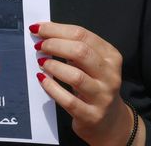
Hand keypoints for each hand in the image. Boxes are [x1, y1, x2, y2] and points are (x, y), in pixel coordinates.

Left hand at [31, 22, 141, 144]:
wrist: (109, 121)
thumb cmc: (96, 87)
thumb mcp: (94, 65)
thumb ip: (77, 50)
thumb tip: (46, 34)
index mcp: (111, 57)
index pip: (83, 35)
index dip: (57, 30)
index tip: (39, 29)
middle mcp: (110, 75)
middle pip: (81, 52)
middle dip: (55, 45)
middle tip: (39, 45)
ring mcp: (102, 96)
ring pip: (75, 76)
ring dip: (53, 66)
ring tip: (41, 62)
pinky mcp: (91, 115)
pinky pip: (68, 100)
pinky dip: (52, 88)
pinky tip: (42, 80)